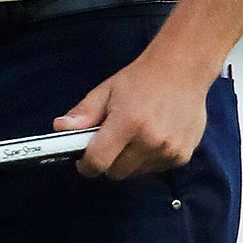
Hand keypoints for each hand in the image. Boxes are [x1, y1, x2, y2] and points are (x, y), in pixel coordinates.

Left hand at [54, 46, 210, 180]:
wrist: (183, 69)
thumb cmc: (141, 78)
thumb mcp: (107, 90)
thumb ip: (84, 113)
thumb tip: (60, 128)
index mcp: (128, 122)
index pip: (99, 162)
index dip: (86, 164)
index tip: (83, 159)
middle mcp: (150, 141)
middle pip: (117, 172)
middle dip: (108, 161)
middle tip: (112, 140)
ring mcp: (169, 151)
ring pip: (136, 173)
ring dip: (130, 161)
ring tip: (135, 135)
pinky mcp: (182, 156)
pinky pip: (155, 169)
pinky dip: (149, 160)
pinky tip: (154, 137)